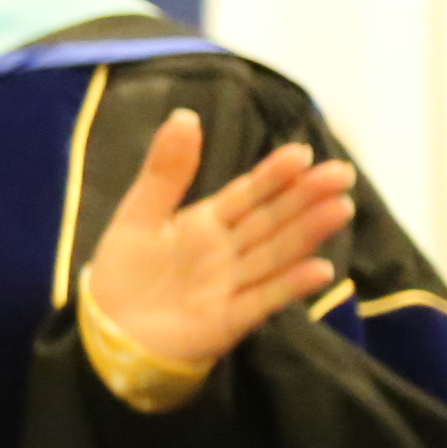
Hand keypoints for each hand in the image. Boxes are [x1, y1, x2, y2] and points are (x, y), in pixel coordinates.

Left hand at [82, 109, 357, 371]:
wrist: (105, 332)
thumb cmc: (122, 273)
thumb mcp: (139, 214)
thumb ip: (165, 171)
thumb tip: (185, 115)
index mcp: (206, 224)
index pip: (248, 195)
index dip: (273, 175)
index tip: (302, 153)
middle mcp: (228, 252)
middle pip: (271, 220)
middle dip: (305, 197)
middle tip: (341, 175)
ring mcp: (232, 285)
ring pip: (275, 254)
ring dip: (307, 233)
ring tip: (339, 209)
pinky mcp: (228, 320)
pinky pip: (263, 300)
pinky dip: (290, 286)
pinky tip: (321, 270)